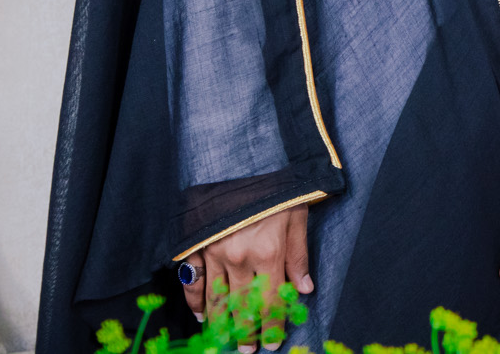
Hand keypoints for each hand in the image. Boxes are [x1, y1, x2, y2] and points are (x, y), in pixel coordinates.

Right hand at [180, 204, 311, 350]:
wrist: (244, 163)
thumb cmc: (278, 191)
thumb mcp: (298, 218)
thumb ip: (300, 257)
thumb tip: (305, 290)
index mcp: (270, 253)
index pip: (272, 301)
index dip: (272, 325)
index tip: (273, 343)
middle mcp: (241, 258)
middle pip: (243, 307)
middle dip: (246, 333)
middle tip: (247, 350)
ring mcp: (216, 254)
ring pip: (217, 300)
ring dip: (221, 324)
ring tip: (225, 341)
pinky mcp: (198, 247)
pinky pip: (193, 282)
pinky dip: (195, 303)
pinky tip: (201, 317)